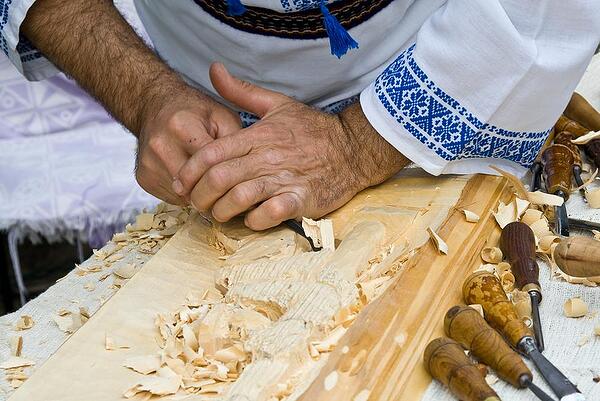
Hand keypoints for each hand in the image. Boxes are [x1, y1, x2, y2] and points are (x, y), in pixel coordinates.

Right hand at [135, 89, 240, 204]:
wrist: (154, 106)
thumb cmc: (194, 112)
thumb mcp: (222, 117)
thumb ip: (235, 142)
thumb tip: (247, 173)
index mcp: (182, 126)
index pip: (211, 165)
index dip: (230, 176)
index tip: (242, 182)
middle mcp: (161, 146)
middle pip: (196, 185)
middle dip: (215, 190)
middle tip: (231, 189)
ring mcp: (149, 164)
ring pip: (185, 196)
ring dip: (201, 194)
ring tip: (212, 183)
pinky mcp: (144, 178)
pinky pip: (172, 198)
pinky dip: (186, 194)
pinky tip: (193, 181)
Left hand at [175, 63, 407, 228]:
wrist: (353, 149)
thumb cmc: (313, 129)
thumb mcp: (277, 103)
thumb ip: (241, 90)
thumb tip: (213, 69)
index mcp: (258, 135)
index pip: (211, 153)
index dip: (189, 172)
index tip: (181, 184)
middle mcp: (268, 157)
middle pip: (219, 178)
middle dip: (200, 196)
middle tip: (197, 204)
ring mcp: (285, 179)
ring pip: (240, 197)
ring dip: (222, 211)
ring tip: (219, 214)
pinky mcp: (302, 199)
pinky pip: (271, 213)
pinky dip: (255, 220)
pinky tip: (251, 220)